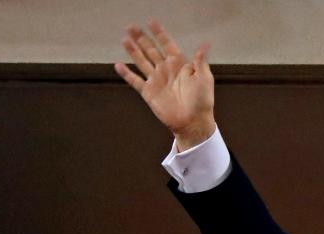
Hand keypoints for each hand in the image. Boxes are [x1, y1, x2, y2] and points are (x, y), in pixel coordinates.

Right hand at [115, 20, 215, 149]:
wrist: (193, 122)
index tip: (151, 22)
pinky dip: (126, 74)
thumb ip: (200, 61)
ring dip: (133, 51)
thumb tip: (205, 44)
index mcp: (179, 64)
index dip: (159, 34)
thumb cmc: (202, 101)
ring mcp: (156, 81)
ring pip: (141, 61)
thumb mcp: (204, 78)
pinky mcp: (149, 93)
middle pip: (150, 50)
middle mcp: (166, 70)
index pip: (167, 44)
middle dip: (141, 38)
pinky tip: (118, 65)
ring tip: (124, 39)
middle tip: (131, 26)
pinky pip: (135, 81)